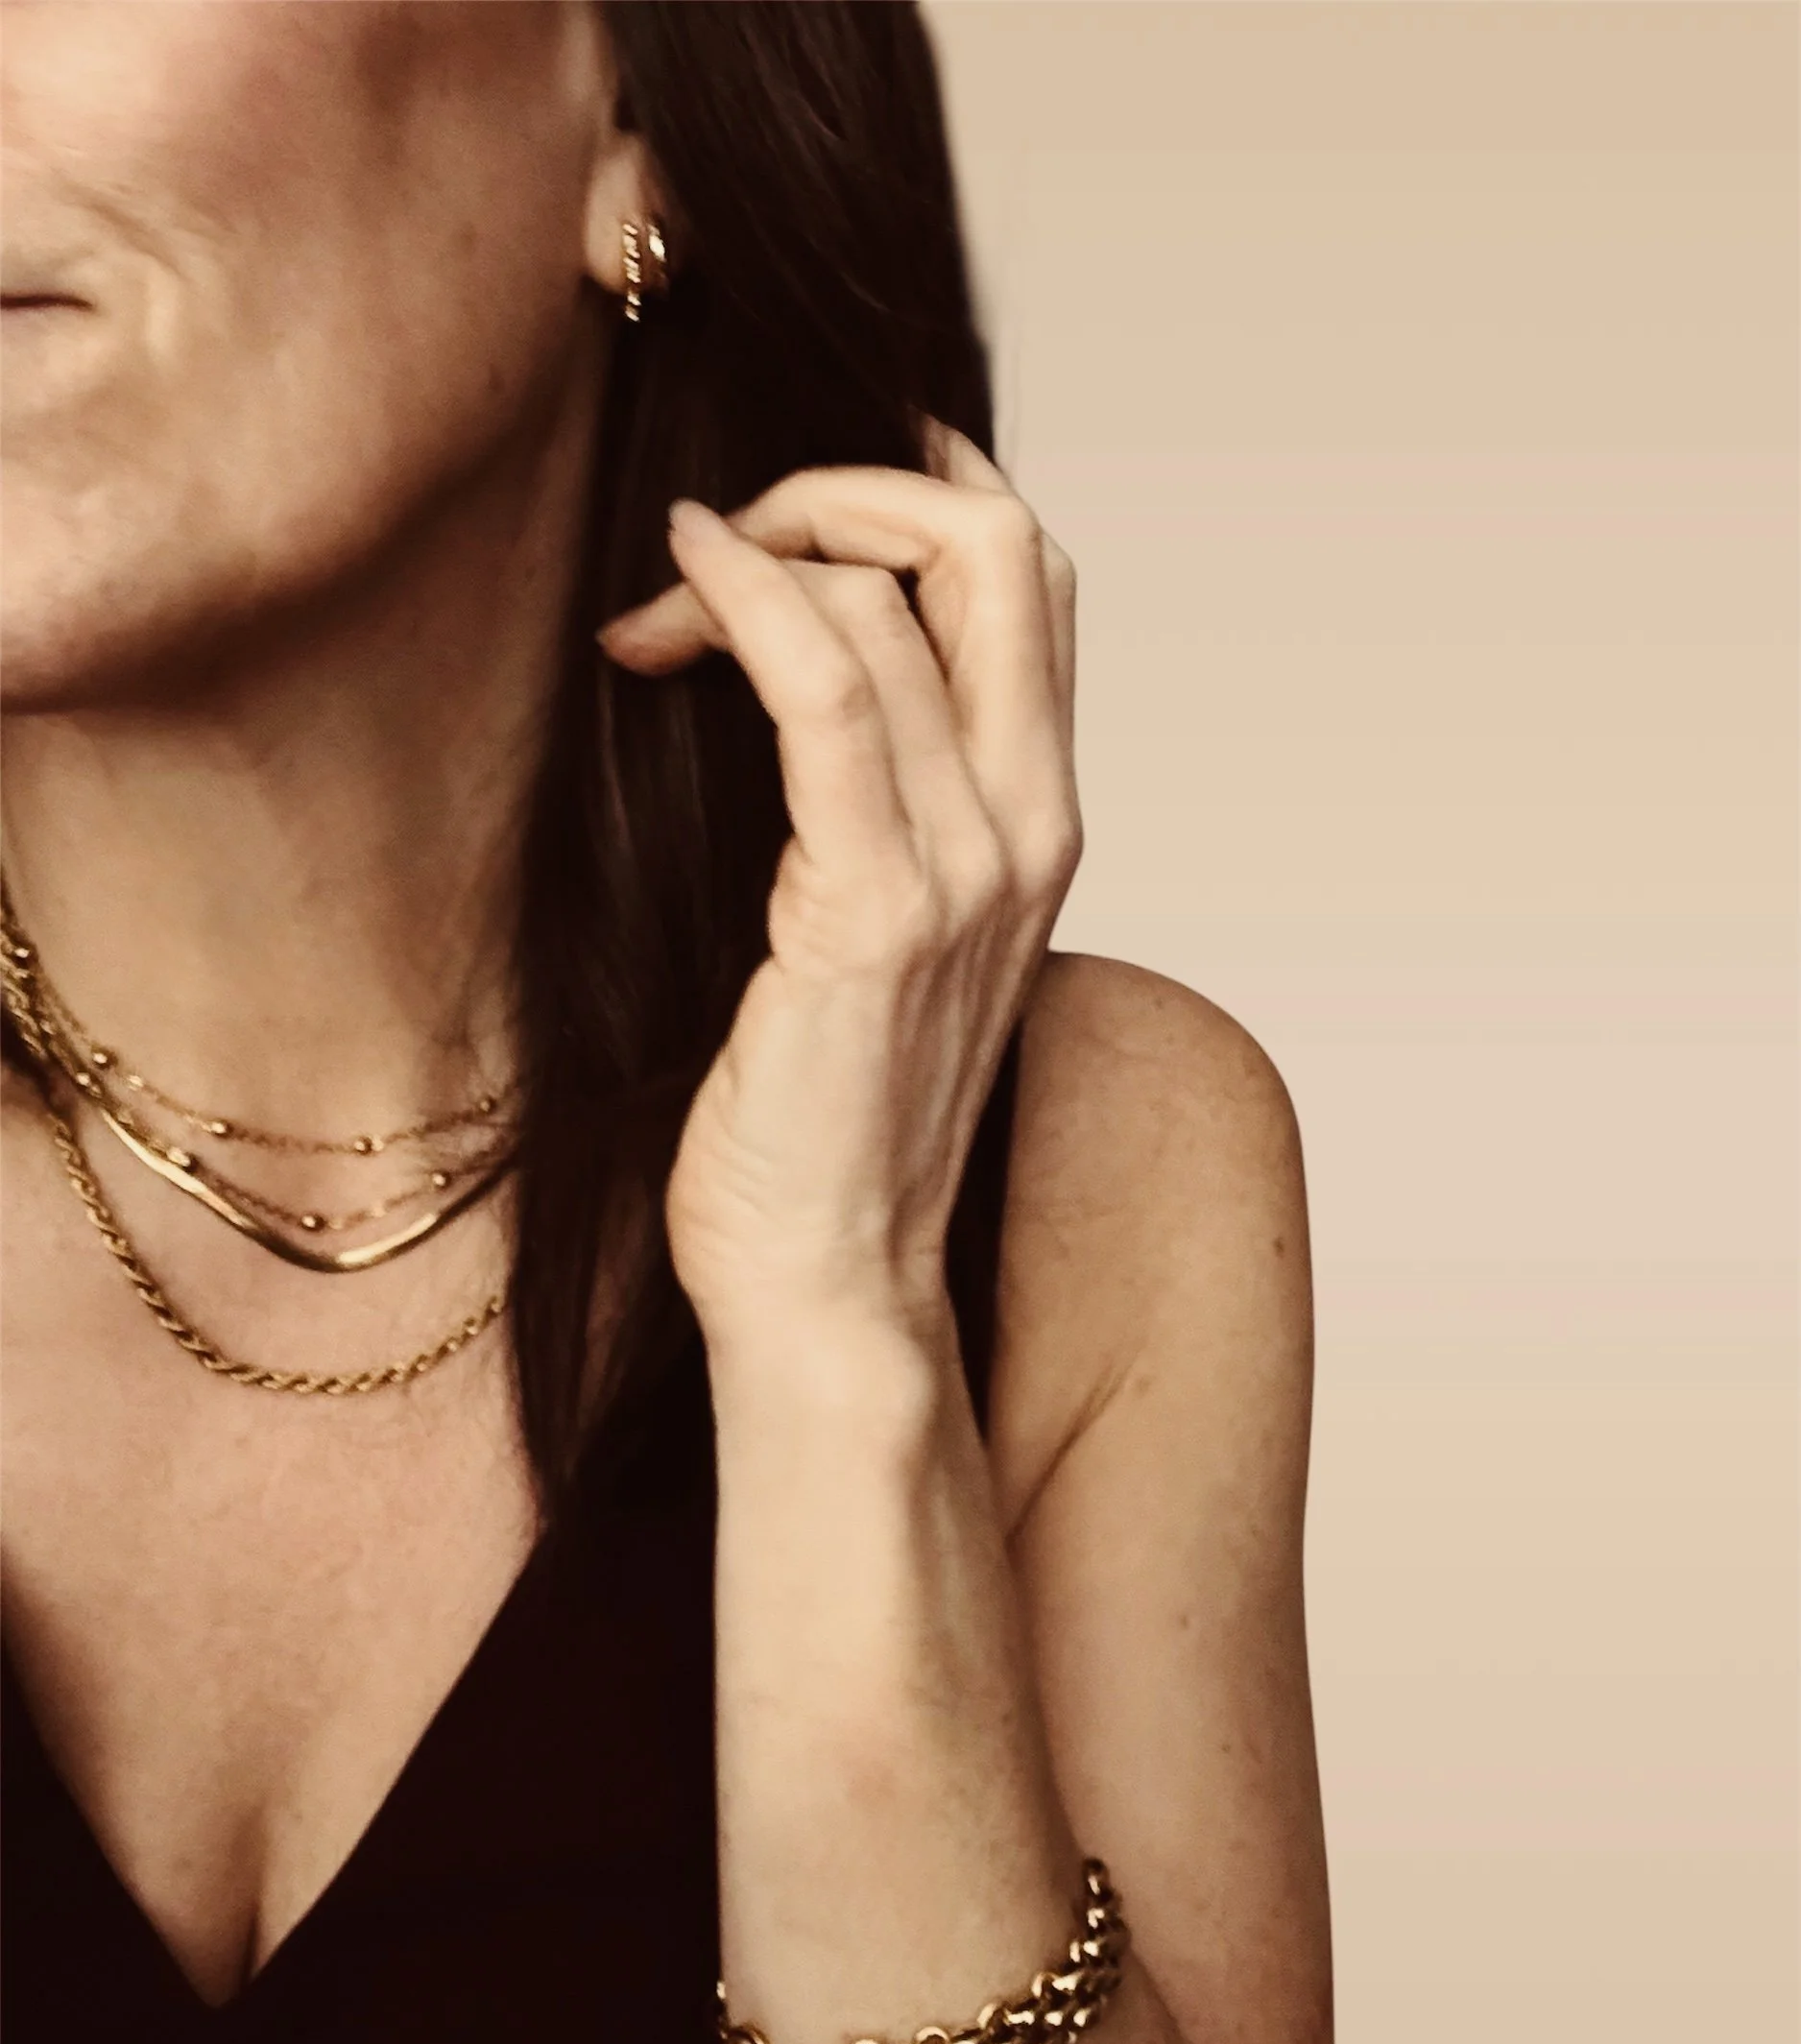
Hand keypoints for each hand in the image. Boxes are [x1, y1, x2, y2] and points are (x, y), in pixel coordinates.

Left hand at [597, 421, 1079, 1342]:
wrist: (828, 1282)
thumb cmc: (824, 1118)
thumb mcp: (872, 932)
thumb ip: (870, 801)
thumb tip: (795, 676)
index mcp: (1039, 822)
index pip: (1033, 580)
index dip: (924, 487)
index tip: (798, 494)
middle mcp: (1030, 827)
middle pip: (1002, 549)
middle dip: (852, 487)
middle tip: (729, 531)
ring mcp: (966, 867)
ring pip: (898, 598)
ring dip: (761, 547)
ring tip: (659, 599)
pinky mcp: (872, 910)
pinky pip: (822, 689)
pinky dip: (744, 597)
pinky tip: (671, 590)